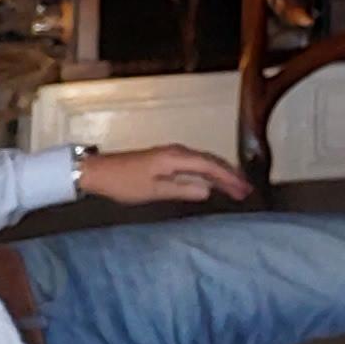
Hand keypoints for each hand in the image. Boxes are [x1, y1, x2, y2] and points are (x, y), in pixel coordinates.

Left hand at [76, 144, 251, 206]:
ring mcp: (173, 153)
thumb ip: (182, 190)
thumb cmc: (124, 183)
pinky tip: (213, 180)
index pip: (211, 167)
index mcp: (176, 158)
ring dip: (221, 173)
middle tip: (246, 190)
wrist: (99, 171)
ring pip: (205, 161)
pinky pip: (196, 162)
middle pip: (211, 161)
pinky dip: (209, 171)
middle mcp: (178, 152)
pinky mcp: (167, 158)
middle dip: (230, 175)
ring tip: (236, 187)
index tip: (244, 191)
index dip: (229, 179)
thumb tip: (208, 191)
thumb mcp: (153, 191)